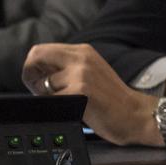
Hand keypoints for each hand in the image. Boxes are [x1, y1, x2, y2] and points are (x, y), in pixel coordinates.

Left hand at [22, 43, 162, 145]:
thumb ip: (67, 68)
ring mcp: (81, 73)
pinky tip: (73, 110)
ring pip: (43, 84)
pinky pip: (53, 100)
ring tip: (65, 104)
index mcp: (83, 51)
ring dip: (47, 97)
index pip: (42, 50)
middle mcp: (81, 57)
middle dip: (29, 75)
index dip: (33, 67)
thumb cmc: (113, 100)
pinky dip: (57, 108)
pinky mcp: (81, 91)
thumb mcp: (91, 72)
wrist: (136, 115)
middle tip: (38, 91)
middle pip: (36, 56)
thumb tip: (37, 73)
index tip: (37, 82)